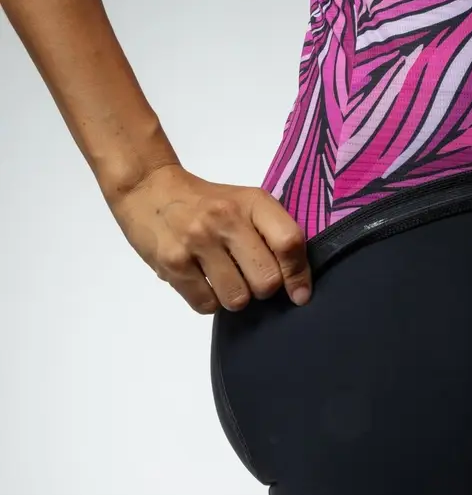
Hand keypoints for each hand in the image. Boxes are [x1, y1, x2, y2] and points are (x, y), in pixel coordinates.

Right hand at [108, 163, 310, 313]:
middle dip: (263, 289)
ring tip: (225, 278)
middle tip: (250, 276)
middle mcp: (226, 220)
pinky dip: (209, 300)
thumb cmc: (207, 201)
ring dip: (235, 296)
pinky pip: (206, 305)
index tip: (298, 293)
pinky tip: (203, 280)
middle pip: (266, 280)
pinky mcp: (172, 264)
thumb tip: (298, 287)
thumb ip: (273, 234)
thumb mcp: (245, 203)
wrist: (149, 189)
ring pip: (237, 299)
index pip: (289, 242)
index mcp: (252, 202)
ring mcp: (197, 241)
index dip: (298, 273)